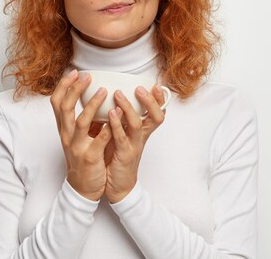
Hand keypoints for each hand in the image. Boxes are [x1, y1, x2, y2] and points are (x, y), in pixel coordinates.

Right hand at [50, 69, 112, 200]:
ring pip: (81, 122)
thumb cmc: (84, 156)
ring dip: (92, 105)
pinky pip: (97, 141)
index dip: (64, 86)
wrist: (83, 186)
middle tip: (87, 76)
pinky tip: (114, 119)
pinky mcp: (89, 157)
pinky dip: (105, 129)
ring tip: (104, 91)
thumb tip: (93, 95)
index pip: (57, 102)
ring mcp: (77, 146)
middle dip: (75, 90)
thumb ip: (84, 117)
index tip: (74, 72)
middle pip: (65, 108)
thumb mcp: (79, 136)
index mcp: (64, 128)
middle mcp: (67, 135)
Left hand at [104, 84, 166, 202]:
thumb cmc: (118, 157)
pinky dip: (116, 124)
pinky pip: (121, 138)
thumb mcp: (124, 135)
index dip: (159, 99)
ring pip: (138, 124)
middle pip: (156, 117)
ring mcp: (134, 146)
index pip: (158, 112)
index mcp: (143, 131)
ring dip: (129, 108)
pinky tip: (110, 113)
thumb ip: (123, 119)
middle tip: (140, 88)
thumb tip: (115, 98)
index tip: (156, 85)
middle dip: (150, 101)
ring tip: (118, 94)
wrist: (118, 186)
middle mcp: (142, 137)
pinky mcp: (124, 155)